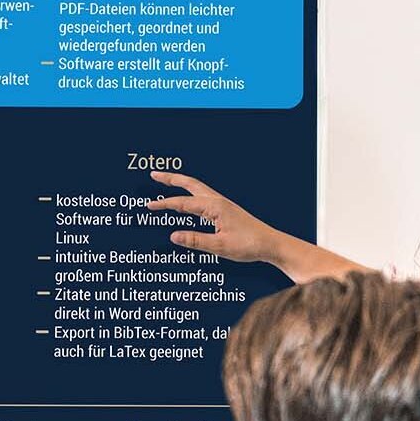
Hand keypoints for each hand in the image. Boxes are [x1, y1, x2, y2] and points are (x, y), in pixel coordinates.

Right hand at [145, 171, 289, 264]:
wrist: (270, 244)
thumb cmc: (248, 245)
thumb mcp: (219, 246)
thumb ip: (195, 240)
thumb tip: (173, 236)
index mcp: (214, 207)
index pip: (183, 204)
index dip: (164, 204)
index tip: (149, 206)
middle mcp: (218, 201)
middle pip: (189, 184)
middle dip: (171, 179)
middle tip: (154, 174)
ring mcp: (222, 204)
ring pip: (196, 188)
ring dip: (180, 183)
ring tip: (165, 181)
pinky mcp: (226, 210)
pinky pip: (202, 197)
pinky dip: (190, 193)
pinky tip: (186, 201)